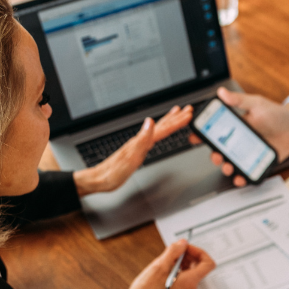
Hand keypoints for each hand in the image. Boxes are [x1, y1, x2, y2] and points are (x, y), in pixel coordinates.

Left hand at [74, 105, 192, 194]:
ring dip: (168, 121)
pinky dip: (159, 131)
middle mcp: (140, 140)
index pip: (162, 129)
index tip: (188, 114)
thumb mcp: (130, 157)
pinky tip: (158, 131)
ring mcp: (138, 144)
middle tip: (187, 109)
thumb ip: (142, 139)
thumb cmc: (114, 172)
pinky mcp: (137, 150)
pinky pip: (152, 136)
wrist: (100, 179)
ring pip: (157, 129)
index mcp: (141, 141)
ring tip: (176, 113)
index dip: (176, 122)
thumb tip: (150, 121)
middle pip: (161, 126)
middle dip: (175, 117)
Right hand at [117, 239, 214, 288]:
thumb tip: (183, 243)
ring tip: (168, 260)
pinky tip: (166, 269)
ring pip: (192, 272)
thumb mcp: (159, 266)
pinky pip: (185, 278)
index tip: (186, 248)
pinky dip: (179, 270)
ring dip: (183, 262)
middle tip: (175, 252)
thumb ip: (174, 251)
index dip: (199, 252)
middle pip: (200, 266)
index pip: (208, 263)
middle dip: (189, 255)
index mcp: (189, 282)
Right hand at [190, 87, 288, 187]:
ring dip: (226, 168)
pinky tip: (240, 177)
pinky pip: (247, 172)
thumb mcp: (256, 104)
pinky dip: (241, 177)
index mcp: (236, 126)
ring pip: (231, 163)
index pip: (215, 131)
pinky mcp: (258, 162)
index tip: (194, 137)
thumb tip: (222, 93)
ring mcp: (248, 153)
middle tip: (217, 156)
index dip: (202, 135)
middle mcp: (239, 141)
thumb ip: (239, 100)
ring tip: (228, 168)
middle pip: (220, 151)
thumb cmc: (276, 114)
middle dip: (214, 156)